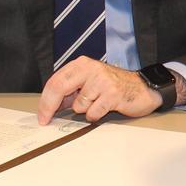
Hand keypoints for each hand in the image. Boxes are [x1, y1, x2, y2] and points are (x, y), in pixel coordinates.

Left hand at [37, 57, 160, 124]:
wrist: (143, 88)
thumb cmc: (114, 86)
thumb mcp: (90, 83)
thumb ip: (71, 91)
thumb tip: (51, 106)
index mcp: (82, 64)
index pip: (56, 81)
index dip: (45, 100)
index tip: (42, 115)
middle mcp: (91, 69)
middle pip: (60, 87)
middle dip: (50, 107)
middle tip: (46, 120)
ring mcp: (102, 80)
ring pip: (79, 105)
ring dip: (85, 110)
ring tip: (99, 103)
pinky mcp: (112, 94)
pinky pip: (93, 113)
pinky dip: (96, 115)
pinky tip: (106, 108)